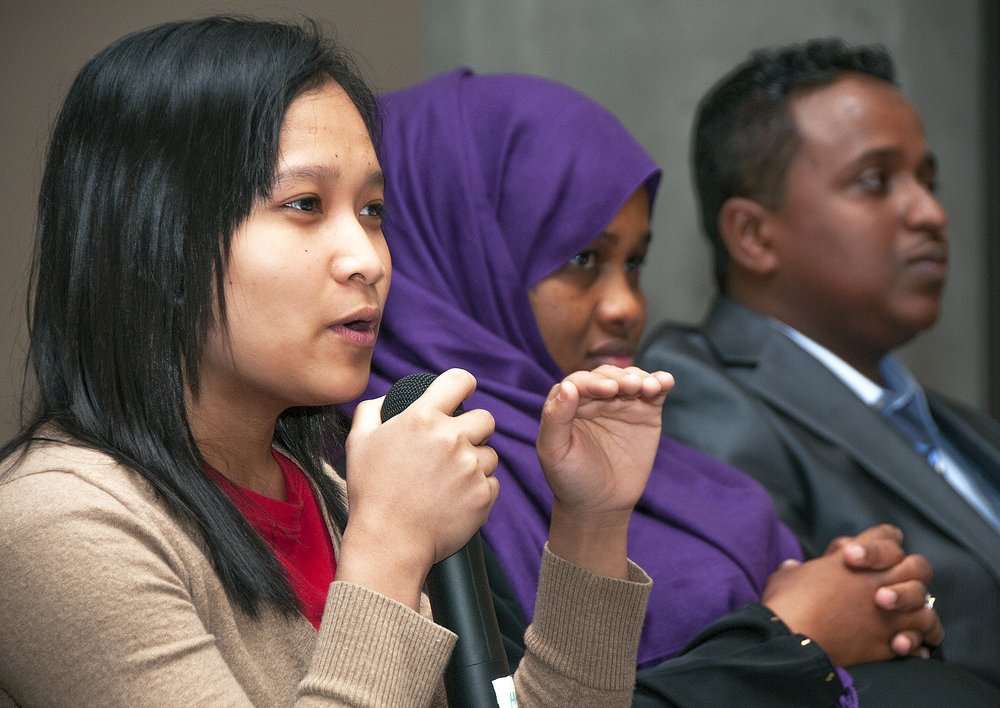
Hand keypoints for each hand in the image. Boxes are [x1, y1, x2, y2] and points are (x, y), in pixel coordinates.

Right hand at [337, 368, 498, 608]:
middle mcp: (452, 438)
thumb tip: (384, 400)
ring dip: (476, 463)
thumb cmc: (370, 493)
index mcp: (422, 417)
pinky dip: (478, 490)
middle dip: (473, 429)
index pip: (460, 380)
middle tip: (454, 448)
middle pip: (486, 418)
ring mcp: (471, 467)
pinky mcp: (483, 495)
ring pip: (490, 453)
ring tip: (448, 481)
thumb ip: (371, 411)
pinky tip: (455, 500)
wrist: (388, 543)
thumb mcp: (358, 443)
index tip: (461, 394)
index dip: (462, 385)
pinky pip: (492, 483)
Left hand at [538, 365, 672, 577]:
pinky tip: (666, 381)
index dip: (593, 383)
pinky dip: (661, 383)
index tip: (608, 390)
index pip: (579, 382)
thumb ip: (555, 418)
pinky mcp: (645, 412)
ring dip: (641, 378)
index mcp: (568, 403)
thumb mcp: (554, 451)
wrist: (600, 504)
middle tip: (630, 387)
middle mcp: (595, 397)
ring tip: (649, 387)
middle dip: (619, 378)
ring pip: (631, 378)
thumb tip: (567, 386)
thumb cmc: (570, 478)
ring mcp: (621, 403)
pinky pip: (654, 392)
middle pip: (607, 376)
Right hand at [762, 539, 941, 665]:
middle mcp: (878, 582)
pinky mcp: (886, 644)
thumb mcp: (785, 576)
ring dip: (918, 613)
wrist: (792, 642)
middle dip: (911, 573)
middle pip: (919, 566)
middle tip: (890, 585)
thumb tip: (793, 568)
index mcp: (854, 559)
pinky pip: (916, 643)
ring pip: (926, 608)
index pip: (887, 535)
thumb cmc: (786, 603)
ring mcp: (887, 614)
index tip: (864, 556)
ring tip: (905, 621)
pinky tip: (904, 647)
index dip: (882, 542)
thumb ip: (795, 569)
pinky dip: (914, 645)